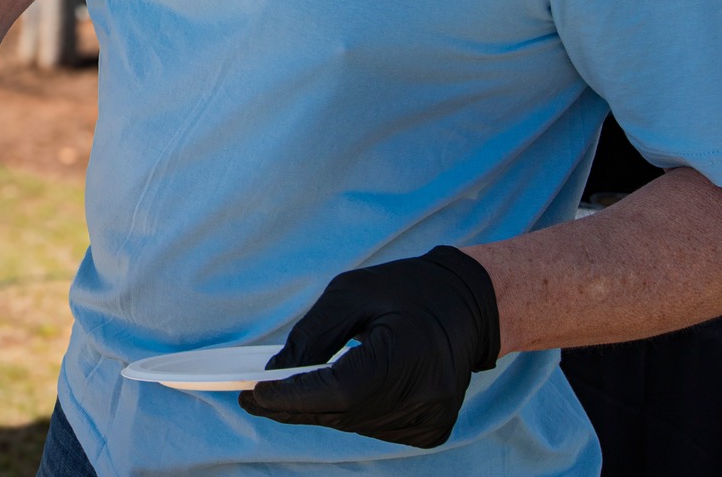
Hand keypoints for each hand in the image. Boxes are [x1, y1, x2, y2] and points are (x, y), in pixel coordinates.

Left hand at [239, 246, 500, 448]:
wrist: (469, 305)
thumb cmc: (406, 290)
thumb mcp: (350, 293)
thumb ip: (311, 335)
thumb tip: (275, 374)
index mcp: (407, 358)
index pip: (339, 391)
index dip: (292, 397)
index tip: (252, 395)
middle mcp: (422, 399)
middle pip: (341, 413)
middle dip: (294, 404)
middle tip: (252, 395)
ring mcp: (429, 420)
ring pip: (352, 424)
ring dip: (322, 406)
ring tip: (299, 384)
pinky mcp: (430, 431)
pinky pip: (371, 426)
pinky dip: (348, 410)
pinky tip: (345, 387)